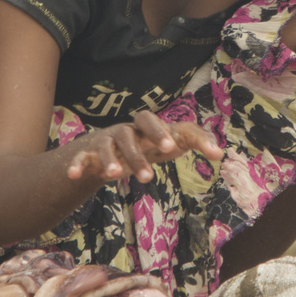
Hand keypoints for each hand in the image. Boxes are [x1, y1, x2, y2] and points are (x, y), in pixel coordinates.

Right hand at [64, 110, 221, 182]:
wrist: (115, 150)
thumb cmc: (151, 144)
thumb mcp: (174, 141)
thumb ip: (198, 141)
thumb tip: (221, 153)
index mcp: (144, 126)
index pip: (149, 119)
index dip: (159, 131)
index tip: (171, 148)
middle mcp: (124, 131)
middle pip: (127, 134)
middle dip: (137, 153)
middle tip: (148, 176)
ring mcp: (105, 142)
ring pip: (104, 146)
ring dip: (110, 160)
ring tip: (116, 177)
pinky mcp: (88, 155)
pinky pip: (81, 157)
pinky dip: (76, 164)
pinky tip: (74, 175)